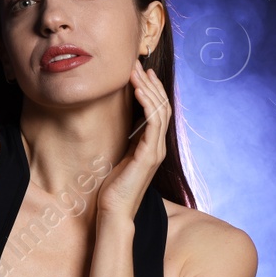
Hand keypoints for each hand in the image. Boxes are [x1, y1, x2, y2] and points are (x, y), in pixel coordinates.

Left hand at [96, 56, 169, 220]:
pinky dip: (147, 104)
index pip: (158, 111)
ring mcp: (156, 151)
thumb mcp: (119, 157)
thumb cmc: (113, 189)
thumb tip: (119, 123)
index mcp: (152, 146)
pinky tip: (138, 90)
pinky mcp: (149, 156)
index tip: (141, 72)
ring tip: (136, 71)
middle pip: (162, 106)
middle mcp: (158, 146)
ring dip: (149, 88)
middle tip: (137, 64)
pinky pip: (153, 123)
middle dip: (151, 83)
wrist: (114, 212)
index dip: (152, 90)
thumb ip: (125, 140)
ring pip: (160, 111)